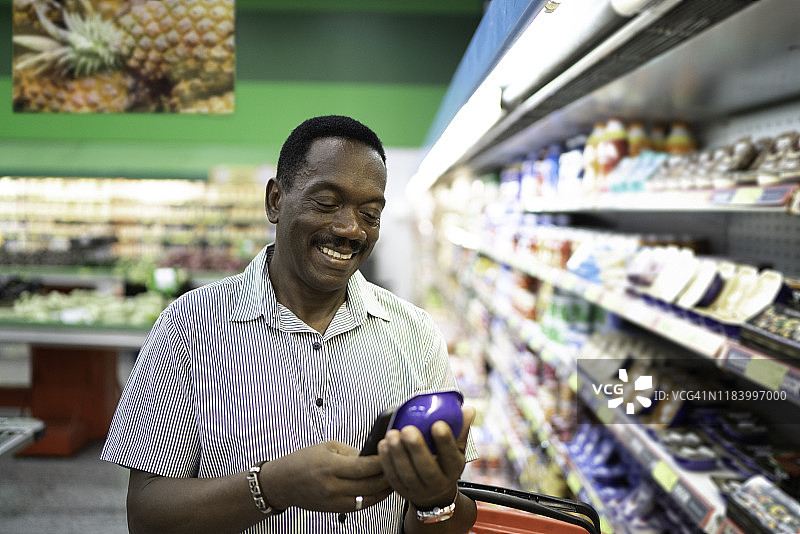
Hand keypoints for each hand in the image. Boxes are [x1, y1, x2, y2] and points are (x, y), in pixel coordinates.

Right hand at [263, 440, 391, 512]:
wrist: (282, 483)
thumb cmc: (303, 460)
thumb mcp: (327, 447)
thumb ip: (352, 452)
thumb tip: (373, 455)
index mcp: (329, 466)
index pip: (363, 467)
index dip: (382, 461)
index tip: (393, 452)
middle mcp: (332, 486)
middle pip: (369, 484)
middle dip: (388, 475)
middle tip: (400, 464)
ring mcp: (333, 500)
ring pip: (368, 498)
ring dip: (384, 489)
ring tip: (396, 477)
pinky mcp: (334, 509)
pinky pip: (360, 505)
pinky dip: (373, 497)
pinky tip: (381, 489)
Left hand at [377, 405, 475, 507]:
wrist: (435, 493)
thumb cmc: (445, 463)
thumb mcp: (457, 449)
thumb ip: (460, 429)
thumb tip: (468, 409)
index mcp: (454, 469)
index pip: (451, 457)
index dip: (445, 441)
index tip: (438, 424)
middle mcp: (438, 482)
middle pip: (427, 469)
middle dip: (416, 448)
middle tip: (408, 429)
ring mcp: (419, 489)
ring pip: (407, 474)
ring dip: (398, 454)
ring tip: (392, 434)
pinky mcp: (402, 490)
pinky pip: (393, 477)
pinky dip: (387, 461)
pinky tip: (383, 445)